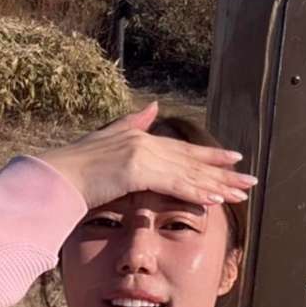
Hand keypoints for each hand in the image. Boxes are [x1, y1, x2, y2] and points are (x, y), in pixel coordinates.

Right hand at [35, 102, 256, 210]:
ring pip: (188, 173)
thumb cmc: (76, 166)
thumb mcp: (107, 140)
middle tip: (250, 181)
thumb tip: (153, 106)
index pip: (184, 150)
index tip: (235, 159)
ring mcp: (142, 155)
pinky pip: (173, 184)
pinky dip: (195, 192)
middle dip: (223, 173)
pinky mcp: (136, 171)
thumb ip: (132, 123)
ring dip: (217, 185)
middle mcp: (147, 144)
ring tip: (241, 194)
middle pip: (193, 161)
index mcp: (143, 139)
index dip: (211, 155)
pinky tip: (216, 200)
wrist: (56, 177)